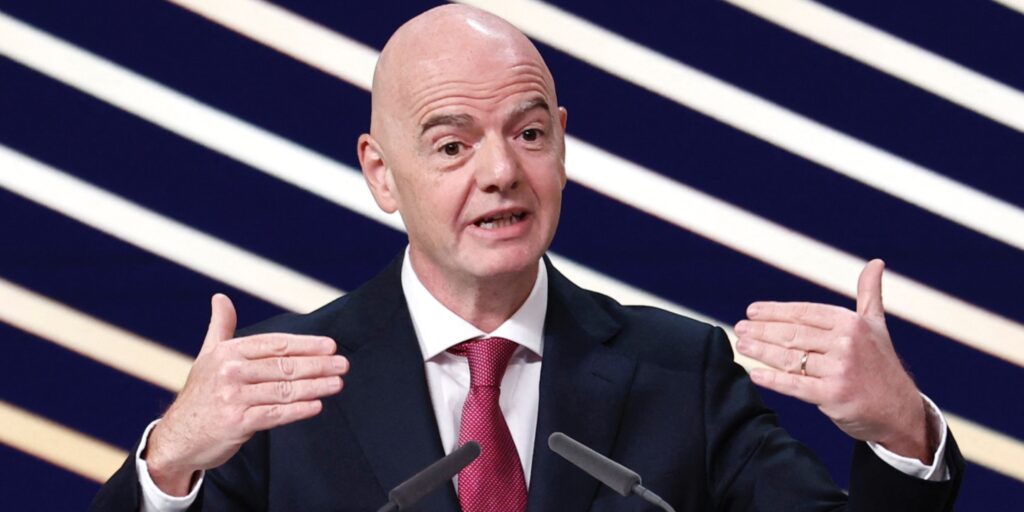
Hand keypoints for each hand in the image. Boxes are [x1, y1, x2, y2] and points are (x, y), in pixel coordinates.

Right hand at [145, 294, 348, 494]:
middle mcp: (230, 372)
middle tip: (342, 364)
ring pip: (283, 390)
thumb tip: (220, 298)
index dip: (305, 345)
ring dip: (315, 387)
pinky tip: (317, 406)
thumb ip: (220, 327)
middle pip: (283, 366)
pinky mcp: (237, 423)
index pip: (275, 344)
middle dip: (317, 365)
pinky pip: (275, 414)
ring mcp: (233, 397)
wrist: (177, 438)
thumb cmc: (200, 395)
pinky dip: (298, 410)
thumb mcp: (207, 357)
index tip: (330, 346)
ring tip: (337, 383)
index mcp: (228, 352)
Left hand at [734, 260, 932, 461]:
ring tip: (741, 345)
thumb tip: (876, 262)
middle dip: (762, 330)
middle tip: (739, 328)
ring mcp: (840, 370)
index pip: (804, 312)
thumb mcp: (876, 325)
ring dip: (760, 350)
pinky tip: (755, 374)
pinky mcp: (834, 395)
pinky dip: (773, 380)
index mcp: (850, 323)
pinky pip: (796, 385)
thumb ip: (869, 293)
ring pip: (790, 357)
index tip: (752, 311)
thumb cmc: (881, 365)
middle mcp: (846, 343)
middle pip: (792, 334)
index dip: (775, 311)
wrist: (900, 410)